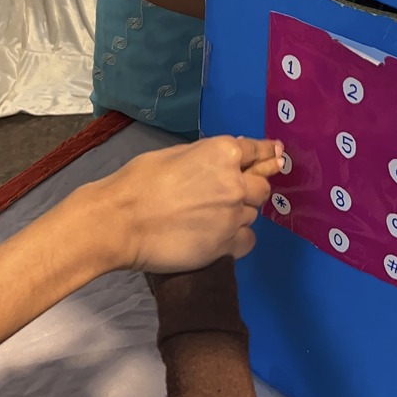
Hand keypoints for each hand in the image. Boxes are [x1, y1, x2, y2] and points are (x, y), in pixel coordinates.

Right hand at [98, 135, 283, 273]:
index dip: (267, 154)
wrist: (120, 220)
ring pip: (254, 214)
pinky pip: (248, 240)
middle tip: (228, 195)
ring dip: (240, 214)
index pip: (257, 151)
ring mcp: (234, 215)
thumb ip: (209, 156)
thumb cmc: (140, 181)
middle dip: (250, 188)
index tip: (275, 156)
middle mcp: (236, 182)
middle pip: (262, 187)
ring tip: (212, 218)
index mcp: (223, 152)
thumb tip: (228, 159)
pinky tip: (220, 237)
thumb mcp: (178, 154)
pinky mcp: (227, 245)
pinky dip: (238, 238)